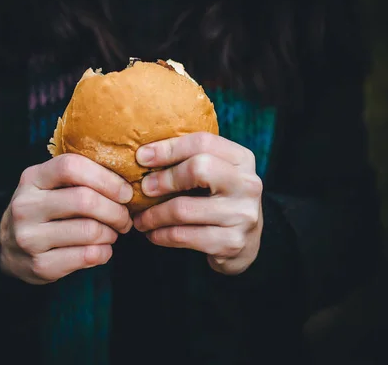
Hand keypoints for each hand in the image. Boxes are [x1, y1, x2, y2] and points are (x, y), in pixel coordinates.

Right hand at [0, 154, 132, 284]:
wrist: (7, 247)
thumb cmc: (42, 209)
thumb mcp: (49, 184)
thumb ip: (79, 175)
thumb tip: (126, 176)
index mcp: (32, 178)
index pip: (71, 167)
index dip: (106, 178)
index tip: (125, 192)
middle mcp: (26, 206)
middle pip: (85, 200)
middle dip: (116, 210)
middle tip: (125, 217)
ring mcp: (30, 238)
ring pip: (90, 231)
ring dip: (112, 233)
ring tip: (112, 232)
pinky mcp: (40, 265)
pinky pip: (88, 256)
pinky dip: (105, 252)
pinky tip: (102, 248)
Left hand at [132, 132, 262, 274]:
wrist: (245, 243)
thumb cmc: (219, 200)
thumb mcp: (215, 175)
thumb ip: (190, 160)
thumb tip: (143, 154)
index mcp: (242, 159)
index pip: (203, 142)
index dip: (168, 148)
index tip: (141, 157)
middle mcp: (247, 184)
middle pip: (198, 169)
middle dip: (163, 179)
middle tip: (143, 189)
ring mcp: (242, 214)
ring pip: (184, 209)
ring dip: (153, 215)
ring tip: (140, 219)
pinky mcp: (231, 242)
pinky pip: (184, 236)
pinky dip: (161, 235)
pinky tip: (153, 234)